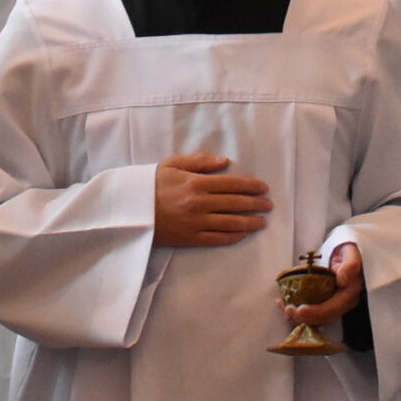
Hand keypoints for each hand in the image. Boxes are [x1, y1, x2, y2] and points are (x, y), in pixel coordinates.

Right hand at [154, 152, 271, 247]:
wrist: (131, 210)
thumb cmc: (152, 183)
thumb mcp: (173, 164)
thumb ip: (200, 161)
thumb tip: (225, 161)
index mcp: (196, 183)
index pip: (231, 184)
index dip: (251, 185)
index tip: (264, 187)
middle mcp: (200, 203)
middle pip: (235, 203)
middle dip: (255, 204)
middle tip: (269, 205)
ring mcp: (196, 223)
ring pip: (230, 223)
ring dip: (250, 222)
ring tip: (262, 222)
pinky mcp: (191, 238)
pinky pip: (217, 238)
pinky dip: (233, 236)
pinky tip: (242, 233)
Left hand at [285, 242, 364, 327]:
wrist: (347, 253)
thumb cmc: (349, 252)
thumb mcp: (351, 254)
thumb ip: (350, 265)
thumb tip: (343, 279)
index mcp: (349, 294)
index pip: (333, 309)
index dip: (316, 313)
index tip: (301, 310)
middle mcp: (342, 303)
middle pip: (323, 318)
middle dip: (304, 317)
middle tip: (288, 309)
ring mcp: (333, 304)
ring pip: (315, 318)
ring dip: (297, 317)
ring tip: (283, 307)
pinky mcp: (324, 301)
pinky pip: (310, 311)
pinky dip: (296, 311)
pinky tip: (283, 303)